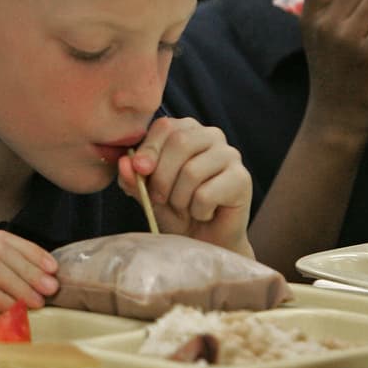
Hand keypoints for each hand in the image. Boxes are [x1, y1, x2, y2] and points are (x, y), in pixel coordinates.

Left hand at [117, 116, 252, 254]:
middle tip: (160, 199)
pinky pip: (207, 194)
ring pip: (192, 171)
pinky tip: (204, 213)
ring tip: (185, 208)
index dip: (148, 150)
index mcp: (186, 130)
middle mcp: (211, 136)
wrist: (202, 241)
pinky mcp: (242, 179)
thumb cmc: (174, 211)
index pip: (165, 126)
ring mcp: (230, 155)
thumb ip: (133, 177)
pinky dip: (198, 211)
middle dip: (162, 178)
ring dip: (179, 199)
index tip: (140, 171)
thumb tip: (125, 163)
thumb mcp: (146, 193)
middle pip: (180, 143)